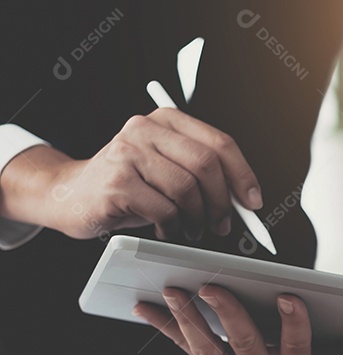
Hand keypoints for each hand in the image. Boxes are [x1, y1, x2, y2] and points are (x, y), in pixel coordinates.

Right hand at [0, 108, 261, 240]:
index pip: (220, 143)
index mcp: (166, 120)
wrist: (70, 195)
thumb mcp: (168, 170)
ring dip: (197, 218)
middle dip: (223, 202)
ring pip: (188, 189)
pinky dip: (173, 227)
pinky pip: (165, 210)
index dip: (243, 175)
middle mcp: (145, 129)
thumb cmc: (129, 186)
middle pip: (207, 165)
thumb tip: (246, 200)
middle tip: (221, 225)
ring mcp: (127, 153)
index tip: (253, 202)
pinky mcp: (116, 182)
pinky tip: (165, 229)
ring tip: (189, 229)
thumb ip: (204, 175)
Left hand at [134, 285, 342, 354]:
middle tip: (212, 286)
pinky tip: (143, 305)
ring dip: (186, 318)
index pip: (296, 345)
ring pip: (206, 346)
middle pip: (243, 342)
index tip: (289, 296)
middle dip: (227, 314)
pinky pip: (185, 346)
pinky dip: (163, 325)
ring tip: (172, 290)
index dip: (293, 323)